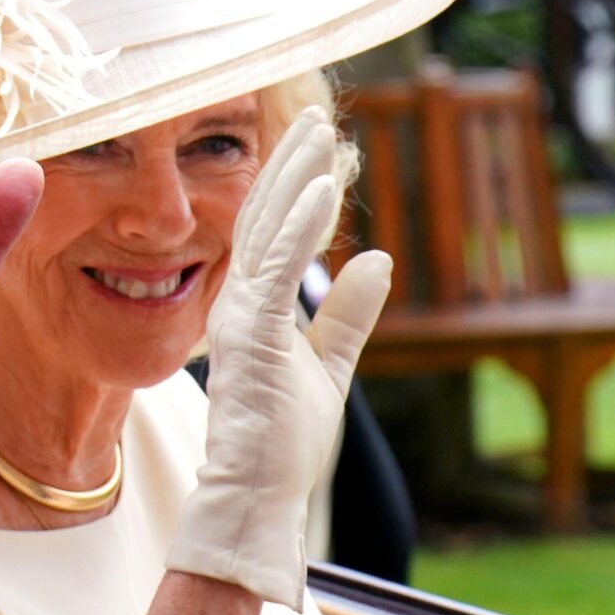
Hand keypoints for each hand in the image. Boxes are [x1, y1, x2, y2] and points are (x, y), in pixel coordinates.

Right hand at [165, 107, 390, 610]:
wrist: (257, 498)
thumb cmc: (283, 445)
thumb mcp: (329, 370)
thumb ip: (347, 316)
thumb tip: (377, 257)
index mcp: (252, 310)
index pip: (268, 234)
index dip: (291, 186)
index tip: (318, 144)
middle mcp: (237, 303)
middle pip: (260, 216)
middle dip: (289, 164)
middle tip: (316, 116)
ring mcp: (239, 316)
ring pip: (265, 229)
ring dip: (295, 177)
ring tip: (321, 131)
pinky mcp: (251, 334)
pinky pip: (277, 264)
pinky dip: (300, 221)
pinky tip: (324, 186)